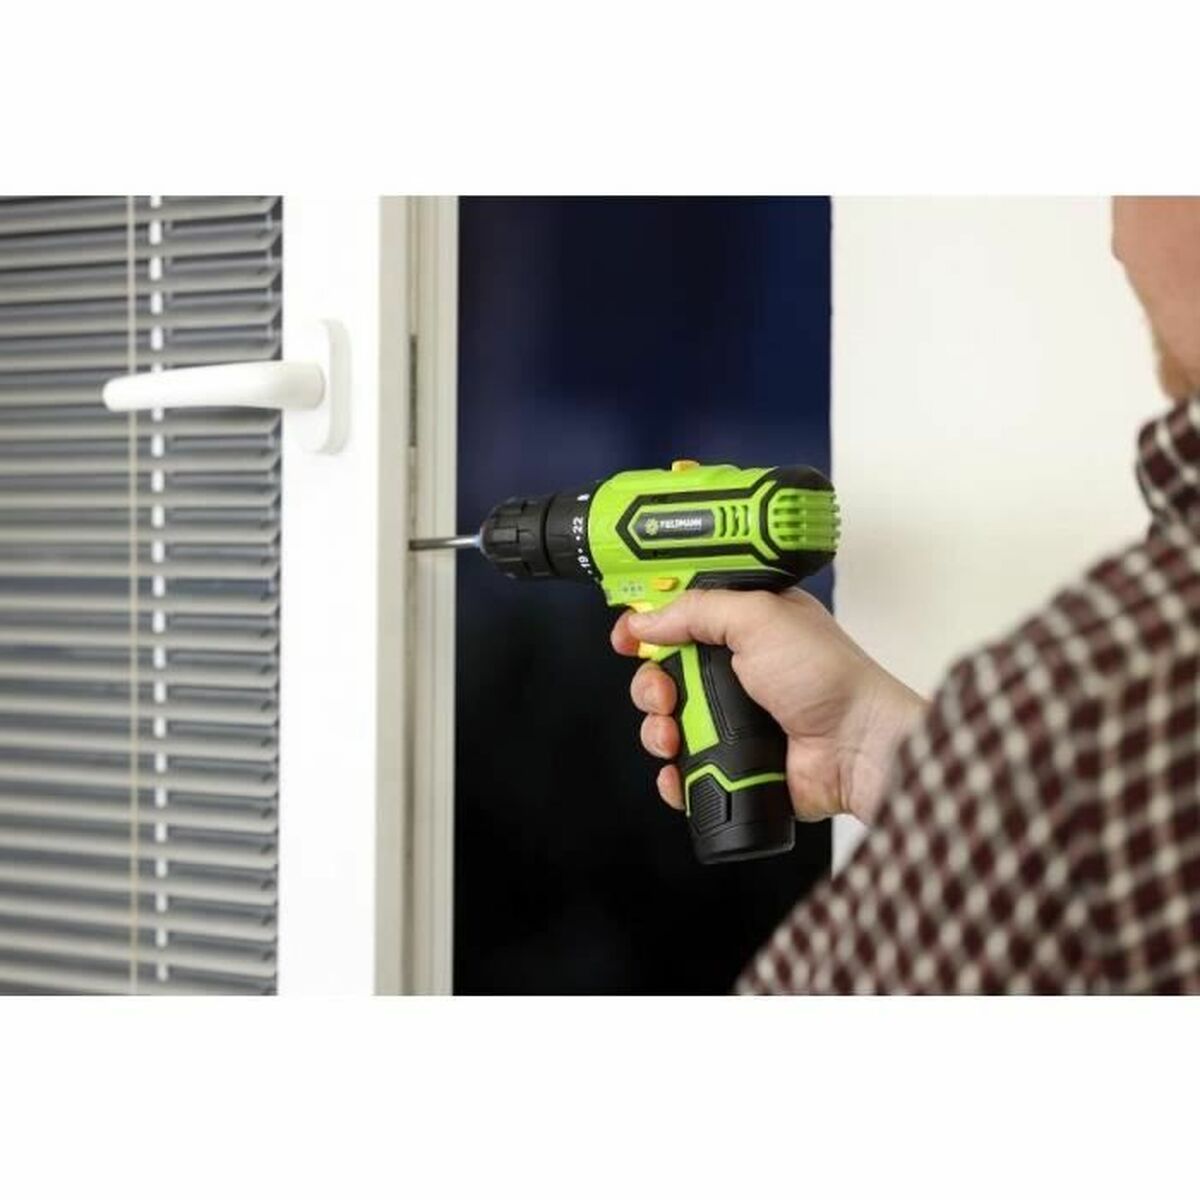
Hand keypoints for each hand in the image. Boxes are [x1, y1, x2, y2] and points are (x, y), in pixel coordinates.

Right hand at [611, 589, 925, 824]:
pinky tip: (679, 769)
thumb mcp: (760, 617)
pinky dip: (673, 773)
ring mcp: (732, 719)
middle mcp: (736, 671)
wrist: (856, 746)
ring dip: (658, 729)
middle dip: (651, 684)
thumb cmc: (829, 677)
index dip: (649, 624)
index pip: (681, 617)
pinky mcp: (733, 761)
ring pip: (666, 723)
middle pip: (663, 673)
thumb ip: (698, 609)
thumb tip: (647, 619)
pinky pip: (683, 769)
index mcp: (744, 626)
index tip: (627, 635)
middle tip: (664, 693)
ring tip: (673, 735)